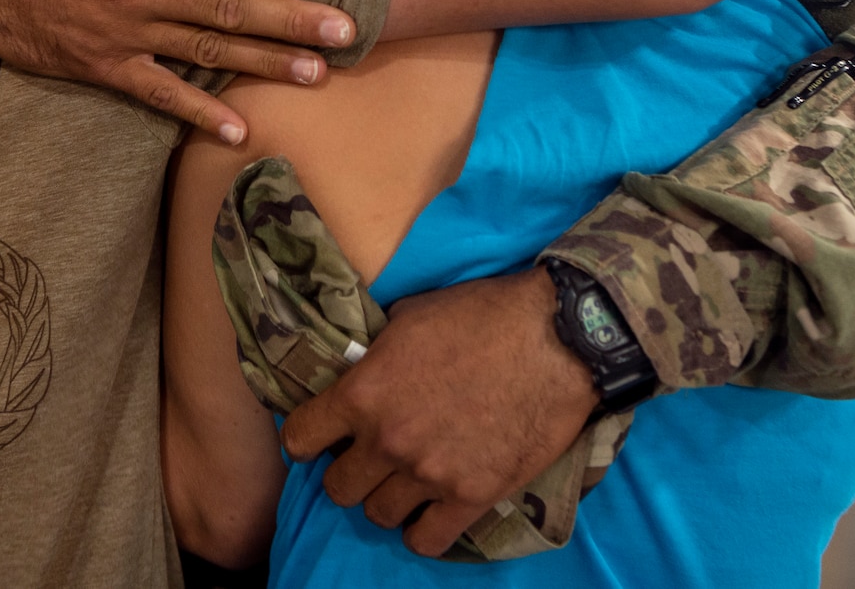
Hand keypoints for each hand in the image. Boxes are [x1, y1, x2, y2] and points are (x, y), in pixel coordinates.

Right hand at [0, 0, 355, 142]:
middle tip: (347, 28)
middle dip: (293, 19)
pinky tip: (238, 129)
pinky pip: (158, 94)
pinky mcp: (102, 66)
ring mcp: (124, 32)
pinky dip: (197, 113)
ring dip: (264, 64)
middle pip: (231, 6)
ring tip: (317, 75)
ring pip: (206, 52)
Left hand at [279, 267, 598, 556]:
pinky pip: (427, 540)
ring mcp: (429, 474)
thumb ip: (376, 354)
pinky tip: (431, 510)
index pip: (299, 438)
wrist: (555, 338)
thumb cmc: (482, 314)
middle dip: (348, 472)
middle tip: (369, 458)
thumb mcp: (410, 317)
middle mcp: (388, 441)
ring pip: (378, 515)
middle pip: (338, 488)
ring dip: (387, 498)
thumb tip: (362, 365)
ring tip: (405, 481)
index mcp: (364, 392)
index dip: (305, 439)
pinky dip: (423, 529)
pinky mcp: (472, 497)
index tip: (319, 437)